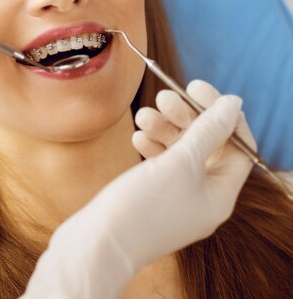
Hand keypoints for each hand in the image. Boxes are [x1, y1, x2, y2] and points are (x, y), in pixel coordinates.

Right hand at [23, 82, 253, 297]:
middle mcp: (203, 198)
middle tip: (163, 96)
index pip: (236, 145)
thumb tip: (233, 104)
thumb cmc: (142, 208)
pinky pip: (160, 165)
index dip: (220, 113)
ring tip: (141, 115)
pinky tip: (137, 137)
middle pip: (206, 146)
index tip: (195, 88)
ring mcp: (177, 199)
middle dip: (185, 118)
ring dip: (163, 130)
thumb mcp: (180, 163)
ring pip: (179, 153)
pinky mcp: (152, 198)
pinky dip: (151, 147)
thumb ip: (208, 131)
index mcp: (221, 195)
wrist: (97, 244)